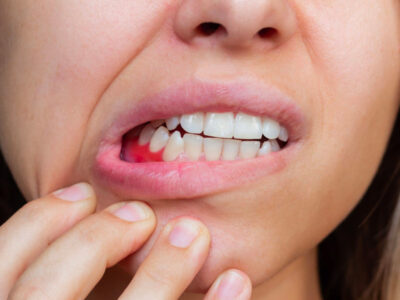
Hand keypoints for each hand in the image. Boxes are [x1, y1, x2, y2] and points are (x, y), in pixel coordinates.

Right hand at [0, 182, 251, 298]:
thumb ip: (46, 288)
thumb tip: (78, 222)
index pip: (1, 266)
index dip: (38, 221)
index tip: (80, 194)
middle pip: (44, 289)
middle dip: (93, 237)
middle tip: (139, 214)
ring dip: (162, 271)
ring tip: (193, 234)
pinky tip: (236, 282)